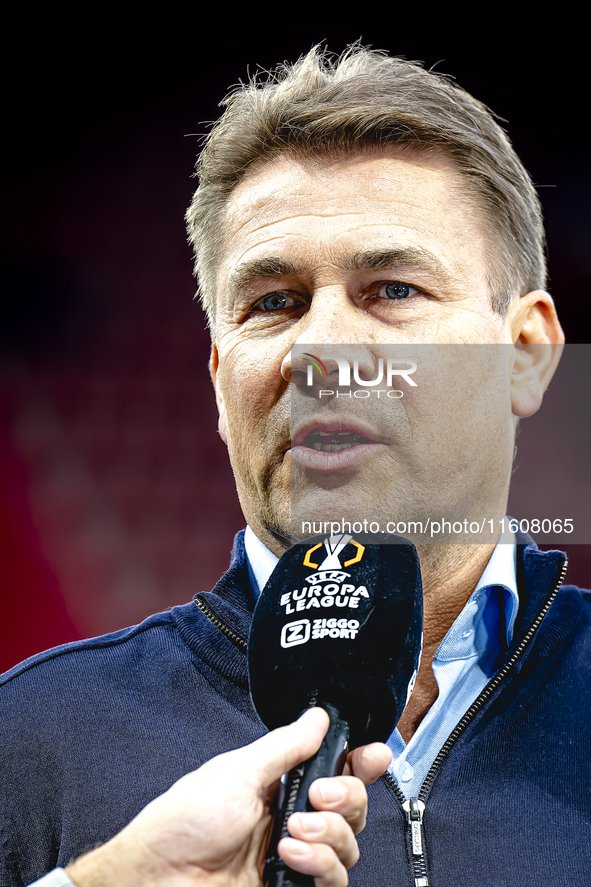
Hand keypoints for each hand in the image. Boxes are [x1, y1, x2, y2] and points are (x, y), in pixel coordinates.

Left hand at [66, 707, 390, 886]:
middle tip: (319, 794)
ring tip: (294, 831)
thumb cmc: (184, 822)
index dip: (361, 762)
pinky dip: (321, 865)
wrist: (157, 876)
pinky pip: (334, 881)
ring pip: (349, 846)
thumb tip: (318, 717)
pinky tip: (292, 856)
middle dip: (347, 796)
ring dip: (330, 834)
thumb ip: (284, 747)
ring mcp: (296, 859)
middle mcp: (294, 821)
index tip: (374, 754)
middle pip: (353, 808)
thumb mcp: (237, 772)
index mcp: (281, 786)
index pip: (336, 771)